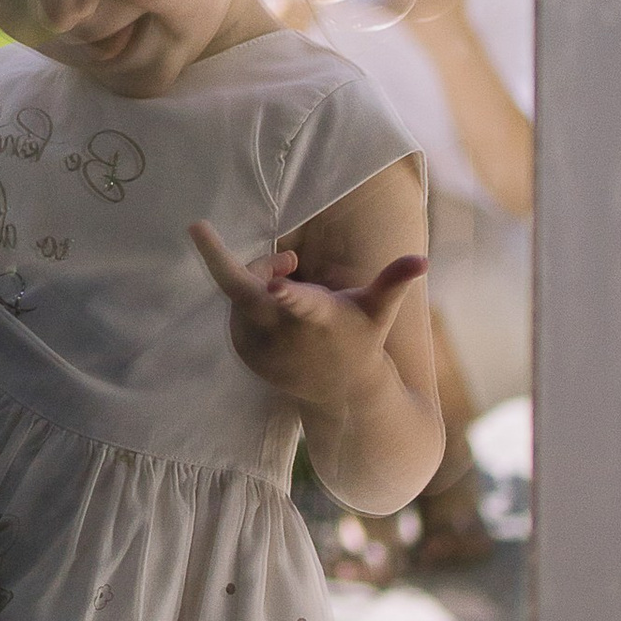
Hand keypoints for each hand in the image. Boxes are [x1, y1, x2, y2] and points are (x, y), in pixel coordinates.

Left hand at [188, 222, 428, 407]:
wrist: (339, 393)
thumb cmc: (360, 338)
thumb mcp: (377, 311)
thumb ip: (394, 282)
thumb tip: (422, 260)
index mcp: (317, 318)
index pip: (302, 304)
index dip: (289, 293)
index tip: (277, 285)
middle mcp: (283, 334)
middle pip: (240, 291)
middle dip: (215, 257)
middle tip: (198, 227)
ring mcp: (259, 346)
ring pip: (240, 289)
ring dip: (259, 272)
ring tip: (289, 276)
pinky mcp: (244, 352)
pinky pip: (236, 307)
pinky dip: (252, 293)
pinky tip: (277, 299)